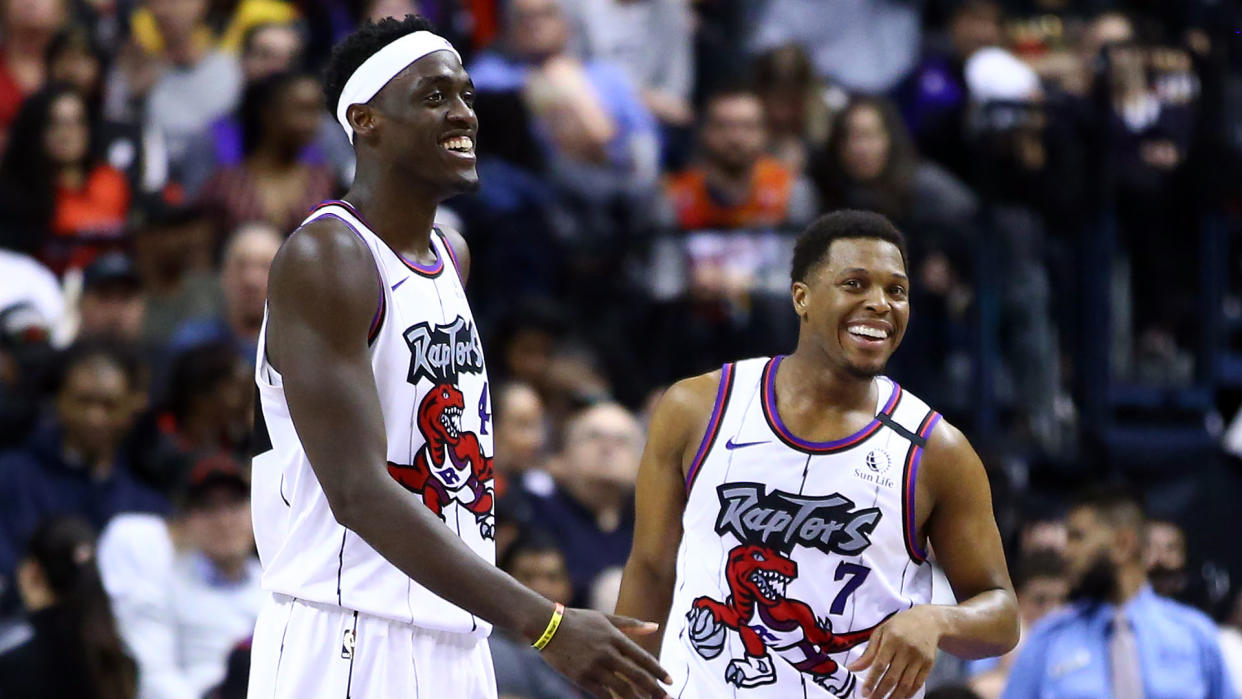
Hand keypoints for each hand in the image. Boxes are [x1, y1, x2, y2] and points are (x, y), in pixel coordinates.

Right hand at [539, 607, 672, 697]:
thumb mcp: (605, 618)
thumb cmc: (579, 620)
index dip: (658, 671)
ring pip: (622, 689)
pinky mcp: (581, 677)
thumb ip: (631, 624)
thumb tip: (655, 626)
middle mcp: (608, 653)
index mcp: (615, 637)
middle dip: (655, 690)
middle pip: (637, 676)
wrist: (548, 626)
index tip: (670, 681)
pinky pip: (602, 694)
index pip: (643, 658)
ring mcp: (594, 666)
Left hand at [847, 606, 940, 698]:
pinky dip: (908, 694)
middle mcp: (906, 649)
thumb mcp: (881, 632)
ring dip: (894, 697)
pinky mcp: (929, 664)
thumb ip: (868, 652)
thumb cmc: (901, 625)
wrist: (929, 621)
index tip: (864, 692)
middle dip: (880, 692)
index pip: (879, 665)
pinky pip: (918, 683)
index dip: (871, 681)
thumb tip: (853, 668)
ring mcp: (919, 658)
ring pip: (906, 684)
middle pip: (892, 677)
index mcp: (892, 639)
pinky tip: (900, 697)